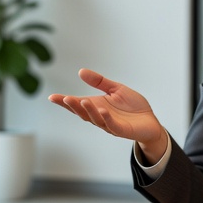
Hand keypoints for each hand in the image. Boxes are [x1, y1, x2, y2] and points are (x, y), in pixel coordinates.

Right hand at [48, 68, 169, 162]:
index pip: (78, 104)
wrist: (150, 121)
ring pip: (96, 119)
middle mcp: (100, 116)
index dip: (65, 102)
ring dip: (88, 111)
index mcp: (97, 106)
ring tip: (83, 101)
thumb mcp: (116, 89)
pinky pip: (112, 125)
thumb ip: (99, 82)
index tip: (52, 97)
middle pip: (83, 113)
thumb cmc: (133, 107)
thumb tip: (81, 71)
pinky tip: (102, 111)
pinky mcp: (122, 130)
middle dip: (74, 107)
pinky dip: (106, 119)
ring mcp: (110, 124)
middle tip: (65, 99)